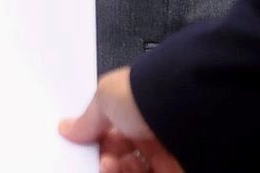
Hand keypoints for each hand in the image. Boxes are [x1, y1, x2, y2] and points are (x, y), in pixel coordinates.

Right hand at [61, 67, 182, 172]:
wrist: (190, 109)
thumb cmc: (150, 95)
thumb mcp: (105, 99)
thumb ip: (88, 118)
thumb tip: (70, 128)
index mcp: (137, 106)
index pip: (110, 127)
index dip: (94, 136)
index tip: (82, 141)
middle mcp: (153, 128)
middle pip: (120, 151)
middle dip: (104, 155)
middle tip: (99, 156)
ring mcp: (166, 152)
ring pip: (132, 167)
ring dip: (114, 167)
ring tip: (109, 164)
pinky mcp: (176, 169)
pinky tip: (118, 169)